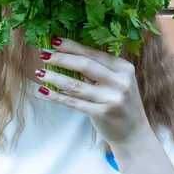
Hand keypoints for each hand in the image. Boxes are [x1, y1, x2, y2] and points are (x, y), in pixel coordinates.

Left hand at [35, 37, 151, 144]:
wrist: (133, 133)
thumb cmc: (120, 102)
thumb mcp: (117, 81)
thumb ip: (98, 69)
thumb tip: (67, 54)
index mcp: (124, 68)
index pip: (93, 53)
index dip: (72, 46)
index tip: (54, 40)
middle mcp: (120, 82)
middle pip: (84, 65)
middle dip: (61, 58)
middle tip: (44, 55)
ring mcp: (111, 98)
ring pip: (76, 84)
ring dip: (55, 77)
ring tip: (40, 73)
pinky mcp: (101, 113)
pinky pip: (74, 102)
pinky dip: (57, 96)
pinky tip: (45, 91)